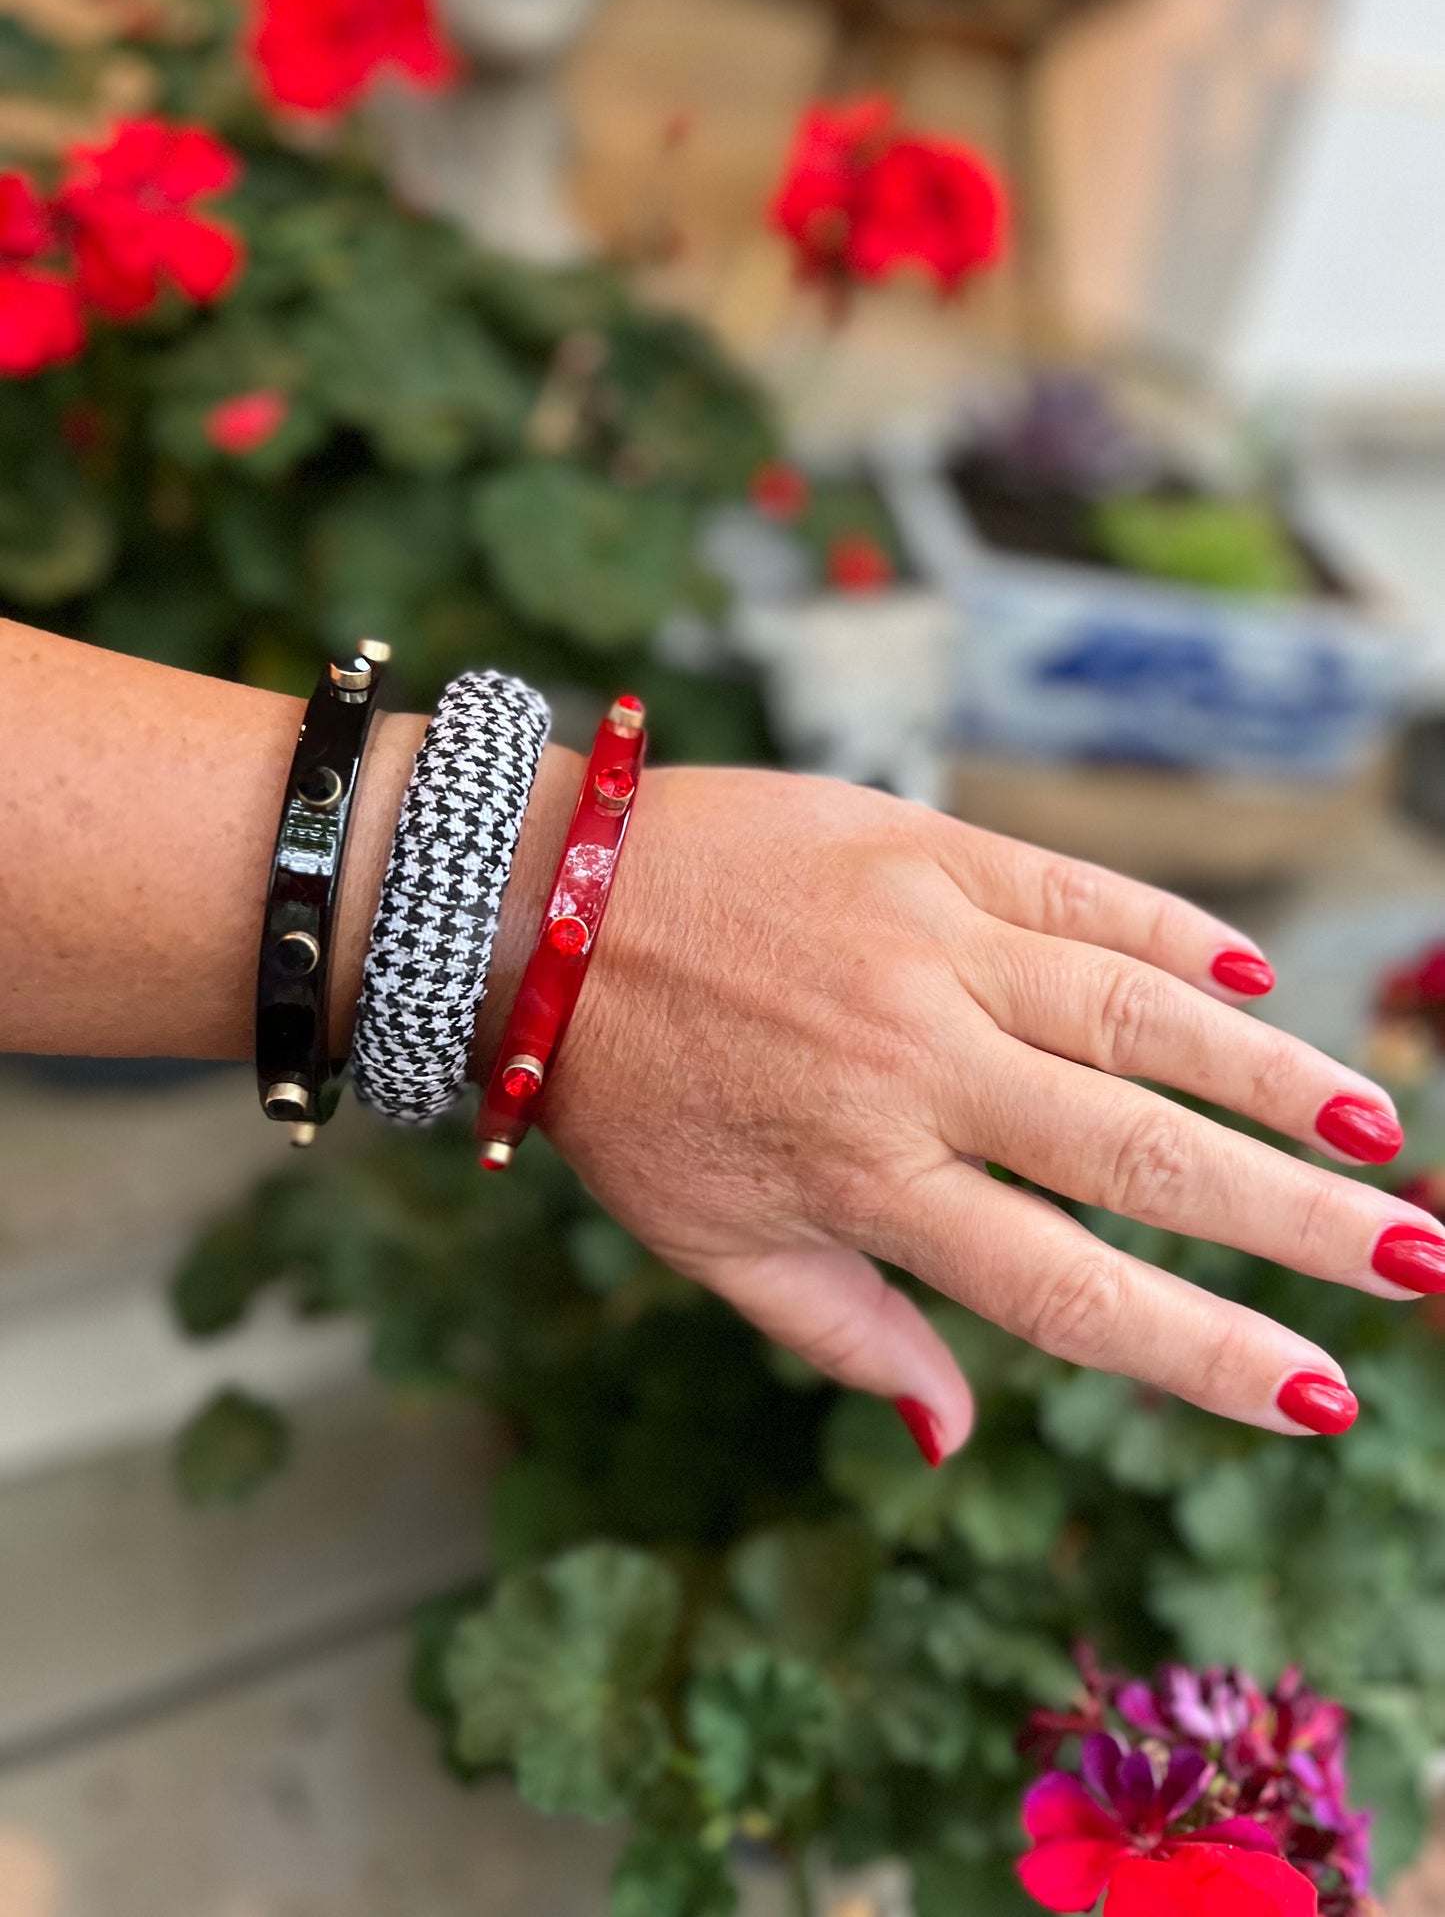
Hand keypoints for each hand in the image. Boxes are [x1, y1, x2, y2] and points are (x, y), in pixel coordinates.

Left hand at [533, 764, 1443, 1459]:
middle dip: (1297, 1220)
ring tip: (1379, 1131)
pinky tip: (1253, 971)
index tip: (1323, 1396)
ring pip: (1140, 1013)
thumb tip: (952, 1431)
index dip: (1204, 1351)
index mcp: (863, 1178)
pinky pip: (1077, 892)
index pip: (1069, 1289)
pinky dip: (1172, 931)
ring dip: (1273, 1075)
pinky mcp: (923, 846)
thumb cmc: (624, 1086)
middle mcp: (915, 1064)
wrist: (542, 904)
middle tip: (1424, 1261)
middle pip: (1142, 1155)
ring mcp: (929, 942)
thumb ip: (841, 1330)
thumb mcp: (707, 1237)